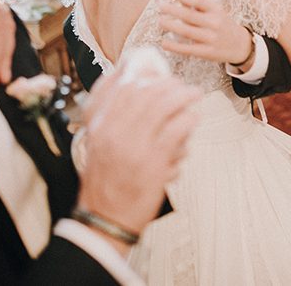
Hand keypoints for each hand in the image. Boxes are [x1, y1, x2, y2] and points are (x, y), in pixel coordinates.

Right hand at [74, 69, 199, 250]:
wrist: (105, 218)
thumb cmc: (105, 179)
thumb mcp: (97, 143)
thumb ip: (110, 115)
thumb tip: (128, 81)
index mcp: (99, 126)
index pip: (122, 88)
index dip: (143, 74)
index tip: (157, 71)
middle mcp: (114, 132)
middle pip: (146, 93)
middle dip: (168, 84)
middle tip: (182, 85)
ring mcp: (134, 147)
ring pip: (163, 107)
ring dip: (183, 97)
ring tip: (194, 95)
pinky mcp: (153, 163)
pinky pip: (176, 131)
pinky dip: (188, 120)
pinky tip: (193, 118)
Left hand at [158, 0, 252, 66]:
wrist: (240, 46)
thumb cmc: (223, 25)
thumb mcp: (216, 12)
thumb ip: (199, 7)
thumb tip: (179, 0)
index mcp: (216, 10)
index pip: (197, 0)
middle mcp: (214, 23)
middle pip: (189, 15)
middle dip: (172, 9)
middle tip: (160, 6)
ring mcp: (210, 38)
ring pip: (186, 31)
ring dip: (170, 25)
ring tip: (160, 21)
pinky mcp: (206, 52)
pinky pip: (187, 49)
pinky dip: (174, 46)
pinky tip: (164, 42)